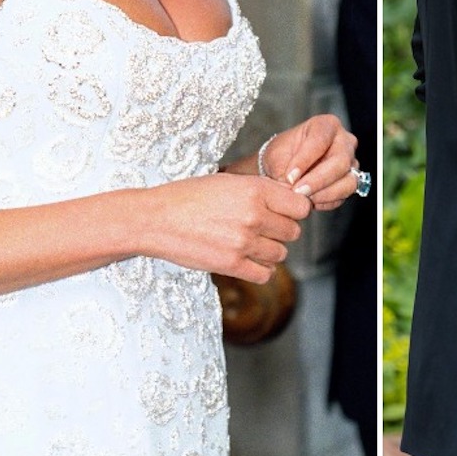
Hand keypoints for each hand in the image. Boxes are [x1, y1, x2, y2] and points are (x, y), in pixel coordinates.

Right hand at [146, 173, 311, 282]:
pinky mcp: (232, 265)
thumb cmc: (189, 196)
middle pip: (293, 232)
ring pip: (281, 254)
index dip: (294, 210)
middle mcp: (254, 215)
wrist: (155, 219)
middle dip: (281, 231)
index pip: (301, 207)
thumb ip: (261, 190)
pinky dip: (260, 269)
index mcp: (255, 190)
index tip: (284, 212)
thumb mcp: (228, 182)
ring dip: (270, 251)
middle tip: (263, 228)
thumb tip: (291, 199)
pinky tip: (247, 260)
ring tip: (250, 243)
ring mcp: (244, 242)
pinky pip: (265, 274)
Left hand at [261, 115, 359, 209]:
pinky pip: (344, 196)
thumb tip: (292, 186)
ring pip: (348, 181)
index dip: (305, 160)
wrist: (286, 168)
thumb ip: (284, 169)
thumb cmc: (282, 156)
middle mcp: (344, 141)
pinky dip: (326, 202)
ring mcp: (351, 162)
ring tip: (303, 199)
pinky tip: (310, 202)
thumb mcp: (276, 157)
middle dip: (318, 180)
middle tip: (298, 191)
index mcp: (326, 125)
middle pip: (340, 161)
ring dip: (325, 194)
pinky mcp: (351, 182)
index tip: (289, 177)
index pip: (320, 140)